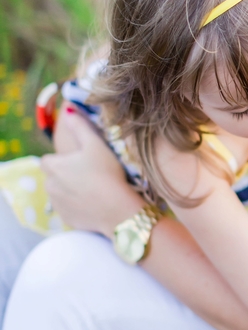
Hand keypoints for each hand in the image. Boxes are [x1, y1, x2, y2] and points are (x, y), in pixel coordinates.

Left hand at [42, 108, 143, 235]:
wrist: (117, 210)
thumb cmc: (107, 173)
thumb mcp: (95, 144)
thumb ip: (80, 126)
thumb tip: (69, 110)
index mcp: (53, 167)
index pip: (48, 160)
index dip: (63, 159)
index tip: (80, 160)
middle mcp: (49, 186)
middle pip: (54, 177)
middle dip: (66, 174)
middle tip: (89, 173)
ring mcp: (57, 205)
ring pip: (60, 193)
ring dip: (70, 190)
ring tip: (93, 188)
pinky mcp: (67, 219)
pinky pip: (69, 209)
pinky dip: (77, 205)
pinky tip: (94, 202)